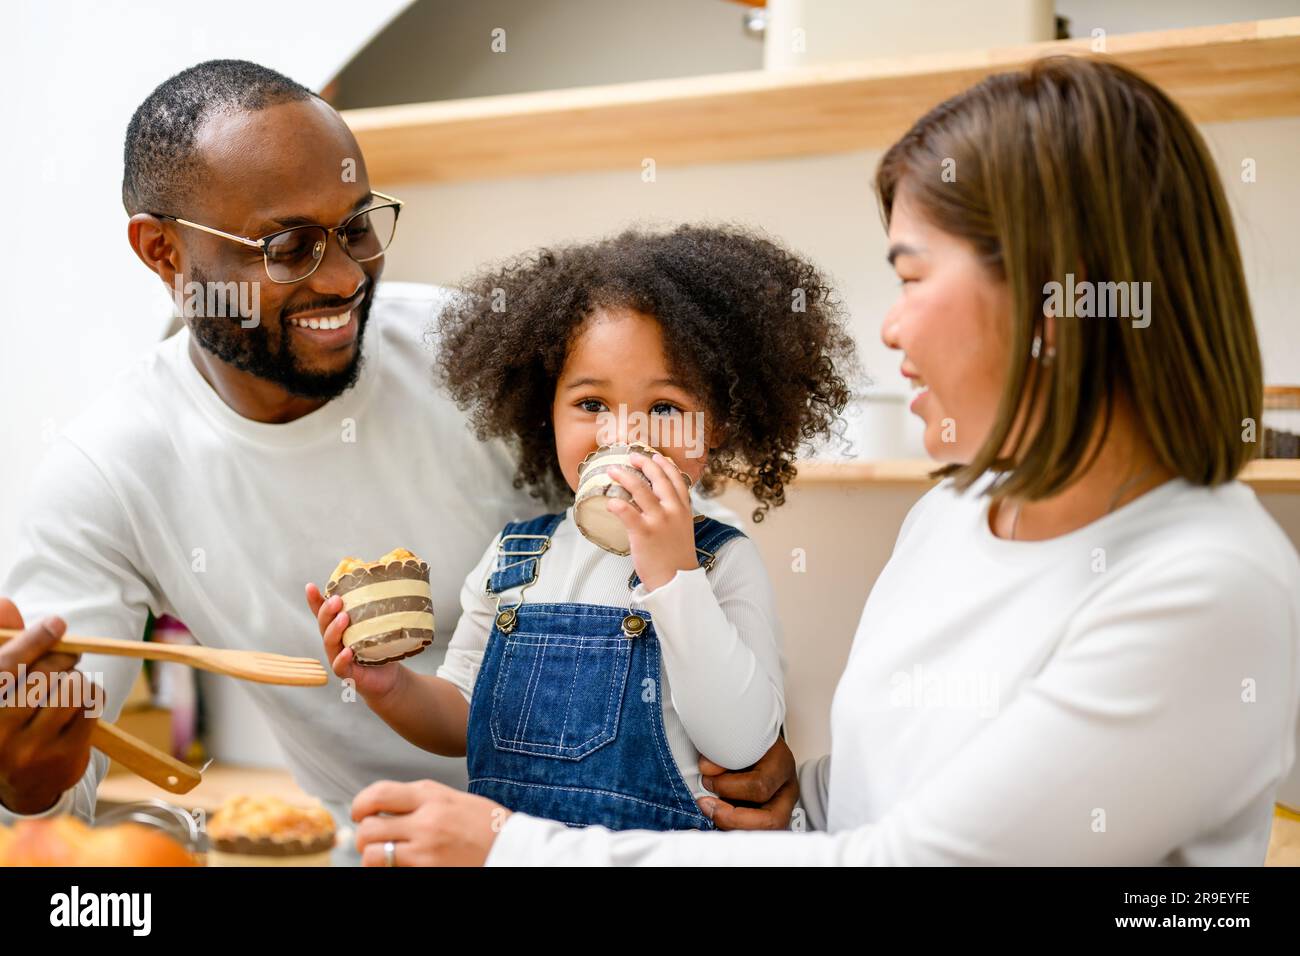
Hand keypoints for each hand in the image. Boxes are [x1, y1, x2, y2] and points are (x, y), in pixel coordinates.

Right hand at [0, 598, 97, 814]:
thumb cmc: (11, 719)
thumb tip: (5, 603)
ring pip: (71, 689)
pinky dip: (92, 696)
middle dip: (63, 657)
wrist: (24, 784)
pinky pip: (90, 707)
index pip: (4, 669)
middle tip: (69, 655)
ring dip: (77, 679)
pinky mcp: (62, 758)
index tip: (57, 624)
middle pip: (44, 675)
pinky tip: (80, 705)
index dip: (32, 641)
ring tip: (69, 686)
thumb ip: (4, 646)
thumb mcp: (1, 685)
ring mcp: (29, 750)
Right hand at [304, 584, 401, 700]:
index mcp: (339, 629)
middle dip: (327, 612)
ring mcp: (339, 658)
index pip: (323, 613)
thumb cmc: (381, 648)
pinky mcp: (348, 675)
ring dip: (334, 630)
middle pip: (324, 625)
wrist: (390, 678)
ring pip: (330, 644)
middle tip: (336, 600)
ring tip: (343, 618)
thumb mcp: (376, 626)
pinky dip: (342, 658)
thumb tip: (385, 583)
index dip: (315, 601)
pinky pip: (340, 666)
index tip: (310, 586)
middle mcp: (335, 642)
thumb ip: (374, 610)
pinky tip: (347, 651)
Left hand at [351, 779, 510, 865]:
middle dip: (364, 836)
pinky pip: (390, 870)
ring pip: (372, 853)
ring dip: (372, 857)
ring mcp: (426, 847)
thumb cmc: (486, 826)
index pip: (378, 794)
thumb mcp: (453, 799)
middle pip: (369, 826)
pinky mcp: (427, 870)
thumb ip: (420, 800)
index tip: (360, 813)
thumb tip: (385, 808)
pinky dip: (389, 869)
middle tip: (373, 840)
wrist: (513, 849)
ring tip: (384, 857)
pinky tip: (400, 866)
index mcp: (432, 794)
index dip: (360, 805)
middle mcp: (426, 818)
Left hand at [607, 452, 696, 590]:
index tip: (653, 455)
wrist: (677, 581)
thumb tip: (657, 503)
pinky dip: (617, 504)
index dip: (664, 464)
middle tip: (631, 456)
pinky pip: (627, 512)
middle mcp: (673, 510)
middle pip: (658, 478)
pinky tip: (609, 501)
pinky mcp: (643, 533)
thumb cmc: (676, 558)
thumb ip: (673, 513)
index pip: (676, 478)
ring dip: (625, 476)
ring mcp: (659, 521)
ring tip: (613, 470)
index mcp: (683, 509)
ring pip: (641, 490)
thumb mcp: (682, 529)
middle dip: (644, 463)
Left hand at [696, 735, 798, 829]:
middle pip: (772, 820)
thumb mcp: (737, 737)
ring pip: (764, 832)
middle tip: (708, 807)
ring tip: (710, 813)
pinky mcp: (768, 818)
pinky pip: (754, 833)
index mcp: (781, 765)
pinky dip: (732, 829)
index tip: (707, 779)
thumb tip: (707, 769)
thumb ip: (722, 751)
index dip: (728, 787)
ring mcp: (781, 807)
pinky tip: (715, 818)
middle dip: (734, 819)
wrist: (756, 741)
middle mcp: (786, 791)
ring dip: (733, 827)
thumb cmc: (747, 738)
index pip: (759, 786)